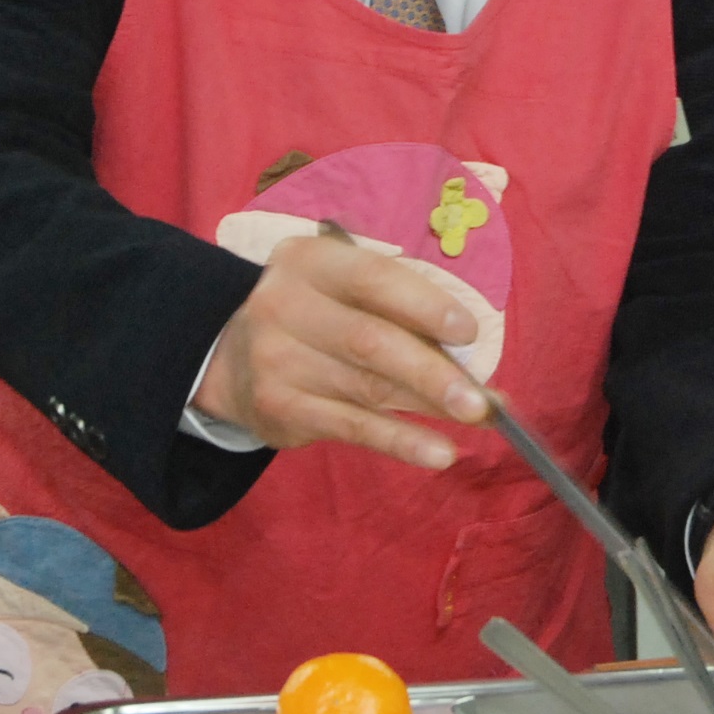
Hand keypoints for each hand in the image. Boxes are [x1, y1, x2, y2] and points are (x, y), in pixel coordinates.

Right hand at [192, 233, 492, 469]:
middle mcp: (286, 305)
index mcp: (311, 261)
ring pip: (367, 388)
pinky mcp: (280, 408)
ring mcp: (278, 360)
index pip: (373, 279)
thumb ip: (393, 307)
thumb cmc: (314, 314)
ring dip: (429, 407)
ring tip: (478, 420)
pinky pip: (352, 427)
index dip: (424, 305)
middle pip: (371, 341)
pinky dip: (401, 442)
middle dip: (433, 373)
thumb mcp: (339, 288)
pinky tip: (439, 452)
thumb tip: (469, 351)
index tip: (468, 332)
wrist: (230, 355)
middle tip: (483, 400)